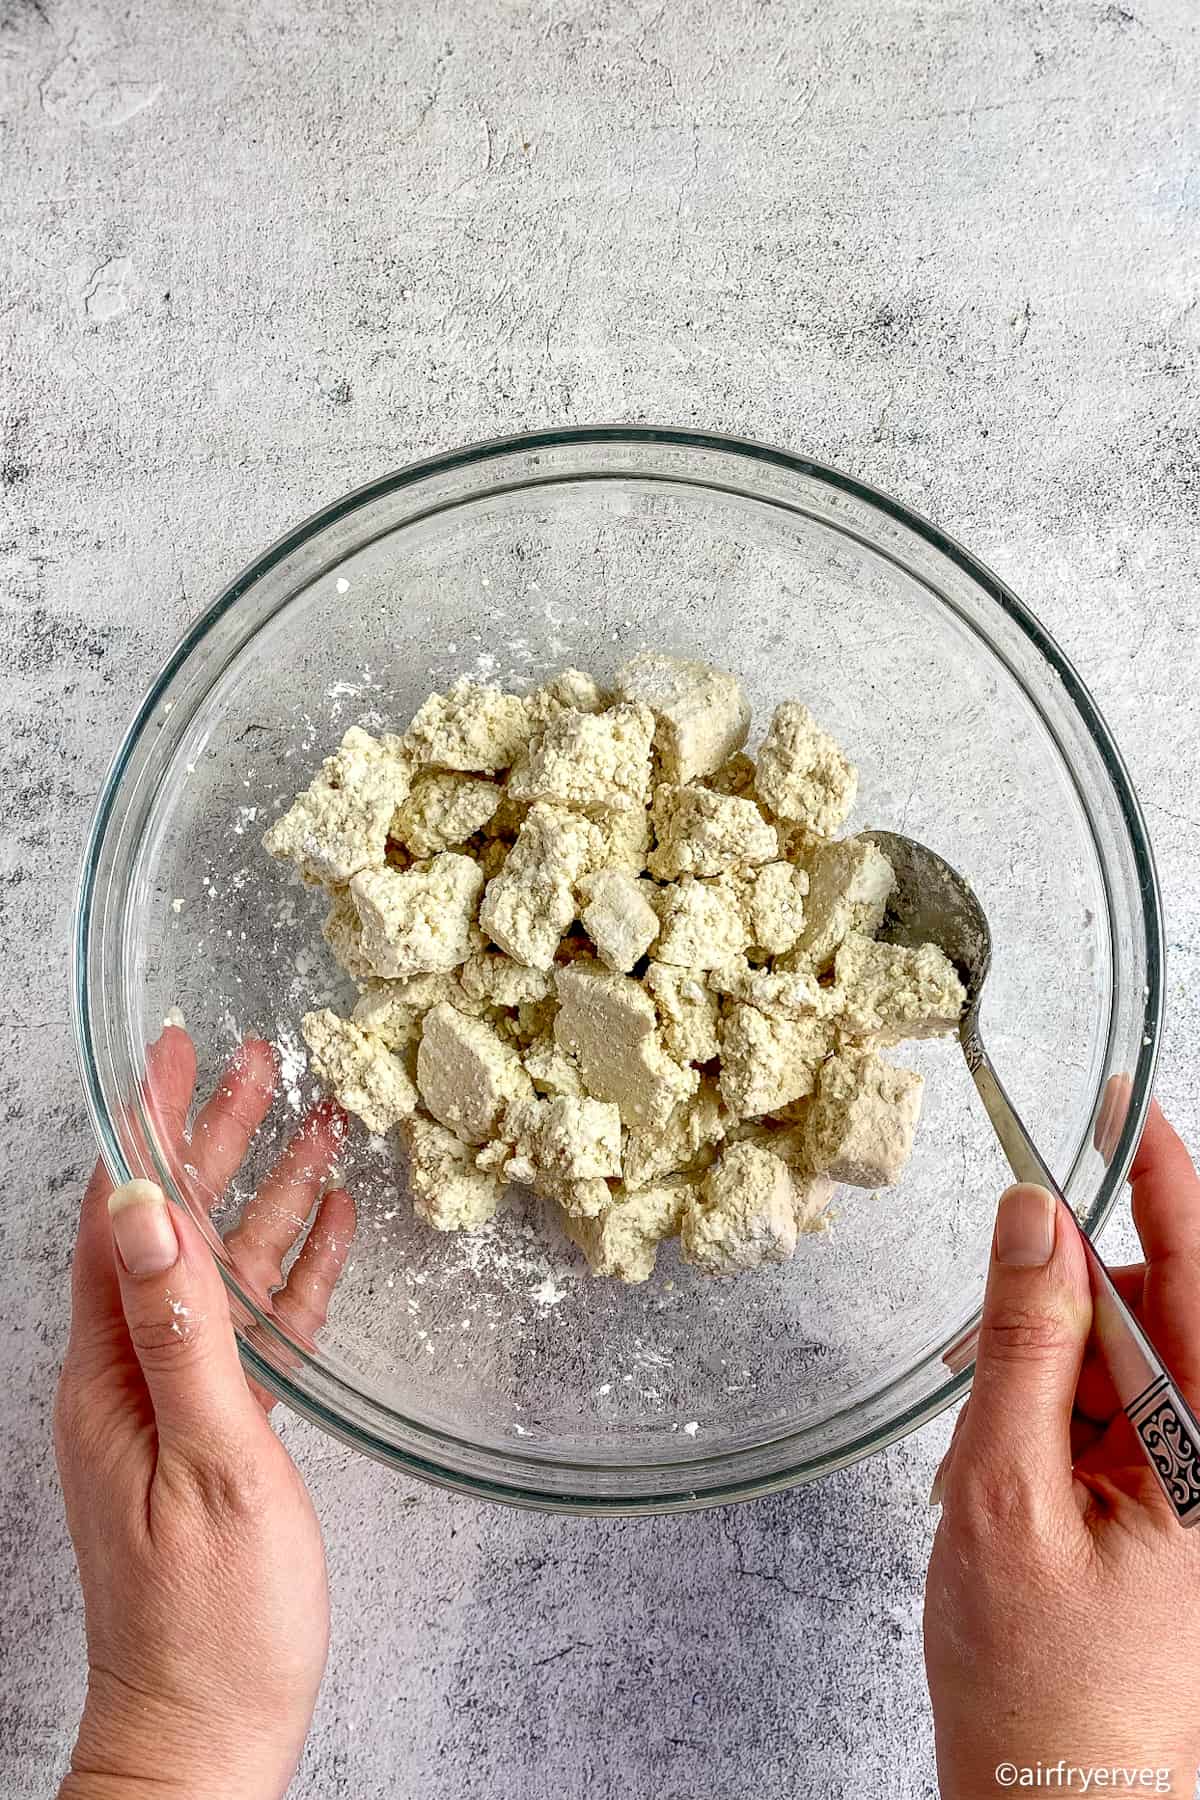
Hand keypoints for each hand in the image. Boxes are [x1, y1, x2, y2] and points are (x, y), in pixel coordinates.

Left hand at [54, 1027, 354, 1799]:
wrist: (209, 1735)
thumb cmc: (208, 1620)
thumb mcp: (205, 1459)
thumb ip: (179, 1327)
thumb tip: (139, 1207)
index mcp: (108, 1371)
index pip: (118, 1215)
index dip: (144, 1125)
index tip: (166, 1050)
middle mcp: (133, 1373)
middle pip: (174, 1225)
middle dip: (214, 1138)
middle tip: (256, 1062)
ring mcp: (179, 1402)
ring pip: (227, 1270)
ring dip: (271, 1195)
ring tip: (318, 1124)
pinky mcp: (225, 1432)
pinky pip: (261, 1329)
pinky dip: (295, 1274)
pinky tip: (329, 1232)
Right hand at [924, 1102, 1199, 1796]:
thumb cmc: (1044, 1690)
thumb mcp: (1008, 1498)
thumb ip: (1026, 1347)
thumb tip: (1036, 1224)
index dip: (1165, 1177)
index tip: (1127, 1102)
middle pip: (1158, 1311)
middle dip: (1069, 1306)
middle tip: (990, 1349)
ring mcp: (1199, 1486)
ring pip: (1128, 1361)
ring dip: (1053, 1373)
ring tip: (998, 1458)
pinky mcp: (1173, 1508)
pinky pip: (1116, 1414)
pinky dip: (1056, 1417)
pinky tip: (1018, 1473)